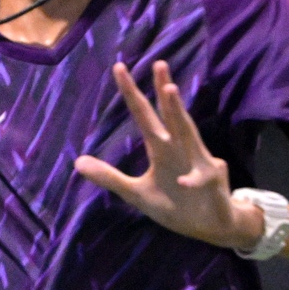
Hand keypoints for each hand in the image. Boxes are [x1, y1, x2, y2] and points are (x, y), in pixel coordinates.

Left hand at [72, 59, 265, 250]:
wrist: (211, 226)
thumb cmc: (175, 205)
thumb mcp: (136, 193)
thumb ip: (109, 177)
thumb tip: (77, 162)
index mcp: (161, 148)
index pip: (144, 116)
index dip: (131, 93)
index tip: (119, 67)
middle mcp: (180, 149)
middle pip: (171, 115)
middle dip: (164, 92)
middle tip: (159, 64)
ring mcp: (198, 163)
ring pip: (189, 134)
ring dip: (179, 113)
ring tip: (171, 91)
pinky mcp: (211, 183)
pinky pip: (200, 179)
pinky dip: (193, 180)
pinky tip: (183, 182)